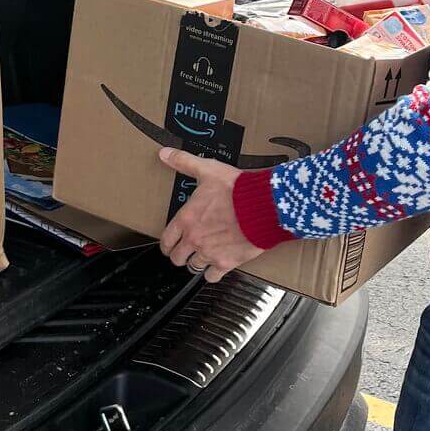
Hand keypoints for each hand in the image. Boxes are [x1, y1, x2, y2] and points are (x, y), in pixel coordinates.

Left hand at [158, 148, 265, 282]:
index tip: (170, 244)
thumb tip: (165, 154)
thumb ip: (184, 162)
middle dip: (180, 254)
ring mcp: (209, 253)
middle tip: (186, 251)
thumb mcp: (208, 170)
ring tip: (202, 257)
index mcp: (186, 219)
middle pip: (177, 258)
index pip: (166, 240)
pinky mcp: (226, 263)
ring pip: (193, 267)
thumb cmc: (238, 189)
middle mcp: (194, 239)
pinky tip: (216, 267)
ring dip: (196, 263)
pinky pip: (212, 277)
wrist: (264, 206)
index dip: (167, 243)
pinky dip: (213, 274)